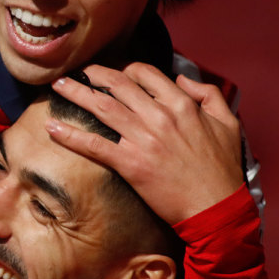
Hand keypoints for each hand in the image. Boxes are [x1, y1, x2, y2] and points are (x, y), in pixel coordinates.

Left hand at [46, 63, 242, 223]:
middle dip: (92, 74)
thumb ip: (207, 93)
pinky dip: (70, 135)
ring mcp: (142, 140)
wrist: (216, 208)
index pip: (144, 74)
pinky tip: (51, 128)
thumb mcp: (227, 122)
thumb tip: (181, 78)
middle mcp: (158, 116)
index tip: (113, 73)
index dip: (125, 70)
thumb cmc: (222, 168)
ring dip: (76, 93)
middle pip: (116, 85)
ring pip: (101, 107)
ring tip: (58, 86)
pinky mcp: (129, 164)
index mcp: (181, 104)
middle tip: (75, 72)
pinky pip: (93, 145)